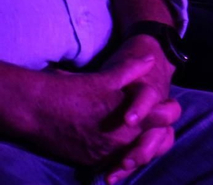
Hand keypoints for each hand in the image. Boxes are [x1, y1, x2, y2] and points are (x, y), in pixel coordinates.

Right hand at [18, 53, 180, 169]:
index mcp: (131, 120)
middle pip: (154, 141)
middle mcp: (121, 141)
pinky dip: (119, 154)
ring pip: (134, 154)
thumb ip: (133, 70)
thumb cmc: (73, 91)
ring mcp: (105, 154)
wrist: (36, 111)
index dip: (167, 110)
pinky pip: (113, 161)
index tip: (163, 104)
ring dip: (138, 144)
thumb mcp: (106, 77)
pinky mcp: (91, 161)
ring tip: (137, 132)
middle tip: (151, 120)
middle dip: (155, 131)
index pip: (165, 119)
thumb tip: (150, 60)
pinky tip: (117, 144)